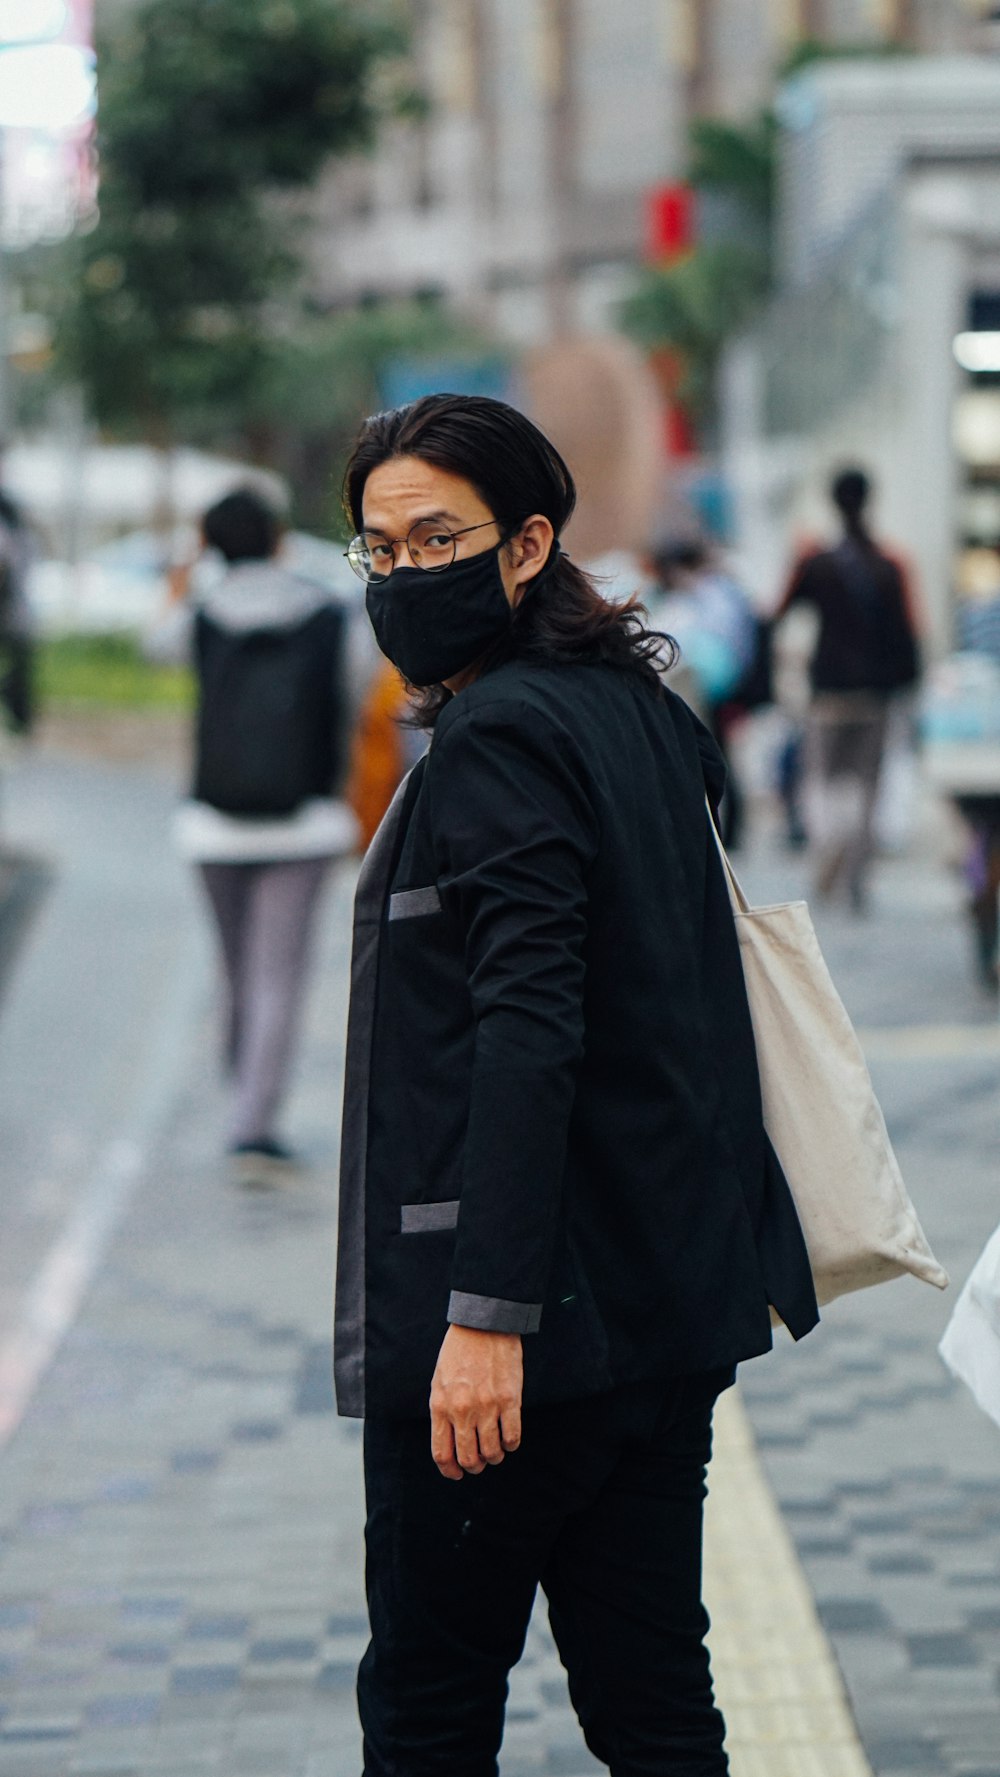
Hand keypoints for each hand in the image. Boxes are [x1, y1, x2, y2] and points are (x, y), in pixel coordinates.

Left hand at [429, 1324, 522, 1480]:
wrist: (484, 1324)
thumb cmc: (459, 1352)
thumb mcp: (439, 1382)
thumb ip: (442, 1412)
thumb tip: (450, 1441)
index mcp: (441, 1407)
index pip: (442, 1454)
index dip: (450, 1471)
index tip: (457, 1474)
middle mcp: (462, 1411)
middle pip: (468, 1459)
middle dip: (474, 1466)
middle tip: (479, 1462)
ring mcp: (487, 1407)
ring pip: (492, 1452)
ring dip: (494, 1457)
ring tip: (495, 1450)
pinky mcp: (510, 1400)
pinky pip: (513, 1438)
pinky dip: (511, 1445)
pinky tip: (509, 1438)